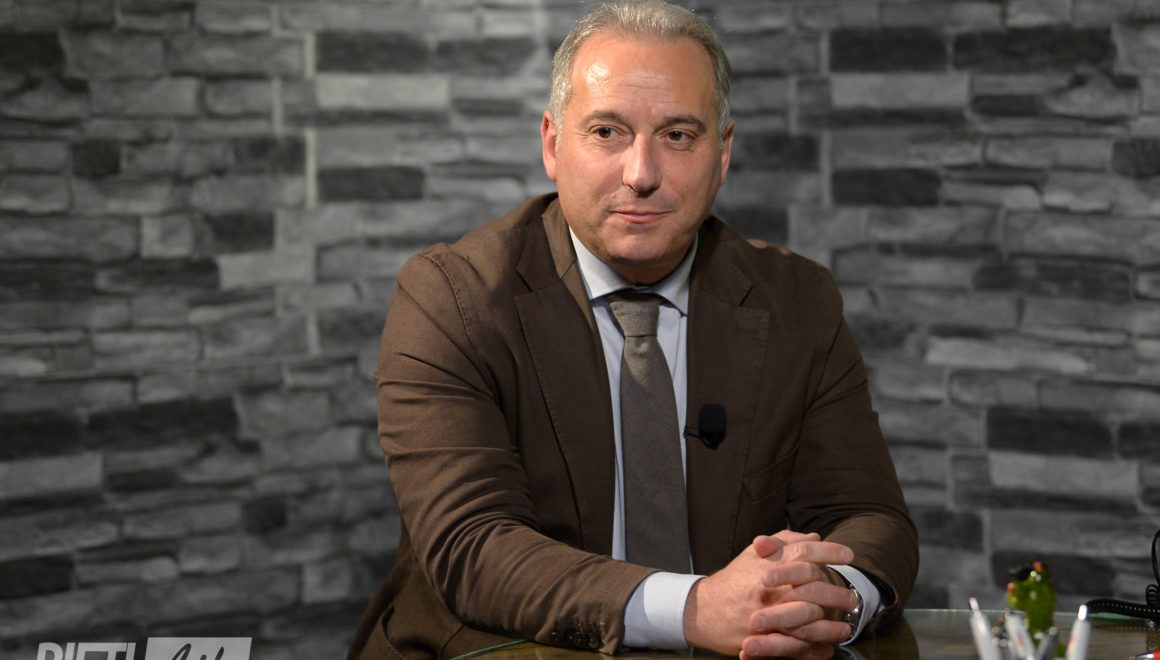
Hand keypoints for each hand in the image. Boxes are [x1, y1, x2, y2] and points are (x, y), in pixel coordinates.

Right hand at [683, 531, 857, 657]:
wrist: (703, 611)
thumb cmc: (733, 581)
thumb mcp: (752, 554)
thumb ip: (783, 542)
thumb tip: (813, 537)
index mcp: (766, 564)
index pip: (805, 552)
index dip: (830, 552)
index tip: (849, 556)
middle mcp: (768, 588)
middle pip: (812, 587)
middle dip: (837, 592)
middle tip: (853, 597)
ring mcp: (766, 614)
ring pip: (808, 620)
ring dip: (831, 624)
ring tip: (846, 624)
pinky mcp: (763, 638)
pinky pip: (795, 645)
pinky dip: (815, 647)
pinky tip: (828, 646)